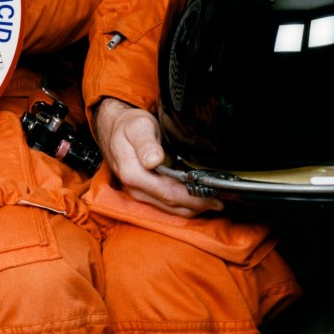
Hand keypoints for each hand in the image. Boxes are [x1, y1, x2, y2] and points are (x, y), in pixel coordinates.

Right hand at [91, 99, 220, 214]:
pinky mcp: (143, 192)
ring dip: (191, 207)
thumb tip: (153, 160)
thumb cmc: (128, 125)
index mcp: (133, 174)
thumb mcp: (137, 127)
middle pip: (171, 205)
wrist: (113, 128)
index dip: (193, 198)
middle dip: (197, 205)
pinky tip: (195, 198)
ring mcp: (138, 193)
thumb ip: (145, 143)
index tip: (213, 197)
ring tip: (212, 201)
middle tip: (220, 202)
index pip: (169, 194)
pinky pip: (165, 204)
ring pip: (170, 208)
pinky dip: (182, 203)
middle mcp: (135, 189)